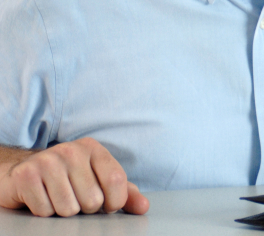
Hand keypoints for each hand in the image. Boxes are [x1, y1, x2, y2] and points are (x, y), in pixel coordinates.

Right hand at [0, 138, 148, 216]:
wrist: (23, 173)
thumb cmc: (67, 179)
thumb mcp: (98, 180)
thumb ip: (124, 193)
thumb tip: (144, 207)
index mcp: (94, 148)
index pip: (116, 180)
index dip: (114, 201)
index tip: (107, 206)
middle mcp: (72, 150)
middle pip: (93, 200)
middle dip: (85, 208)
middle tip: (75, 198)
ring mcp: (48, 160)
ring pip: (69, 209)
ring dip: (63, 211)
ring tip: (57, 197)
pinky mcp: (26, 175)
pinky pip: (45, 211)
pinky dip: (44, 212)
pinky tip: (42, 198)